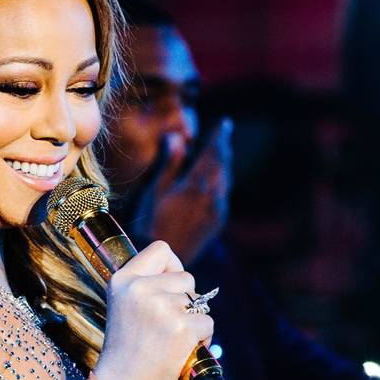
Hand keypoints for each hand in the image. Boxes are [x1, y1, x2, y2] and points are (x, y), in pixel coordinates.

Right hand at [91, 239, 215, 379]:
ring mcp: (161, 307)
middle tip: (166, 324)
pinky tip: (182, 350)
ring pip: (199, 301)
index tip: (169, 287)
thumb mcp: (124, 306)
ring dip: (193, 320)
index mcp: (123, 280)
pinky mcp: (181, 327)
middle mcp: (140, 288)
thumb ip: (145, 286)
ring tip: (171, 339)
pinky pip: (207, 323)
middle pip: (185, 277)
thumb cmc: (126, 349)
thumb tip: (181, 278)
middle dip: (185, 300)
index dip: (172, 267)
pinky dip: (202, 338)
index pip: (161, 249)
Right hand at [138, 118, 233, 264]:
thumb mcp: (157, 189)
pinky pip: (224, 194)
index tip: (224, 124)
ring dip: (224, 163)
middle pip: (223, 165)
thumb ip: (171, 163)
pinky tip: (217, 179)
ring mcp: (218, 210)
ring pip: (226, 180)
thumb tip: (178, 137)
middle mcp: (213, 196)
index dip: (219, 137)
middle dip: (223, 148)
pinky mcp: (218, 221)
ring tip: (221, 152)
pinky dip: (222, 180)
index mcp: (196, 185)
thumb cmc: (153, 221)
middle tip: (225, 134)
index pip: (213, 153)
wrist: (164, 256)